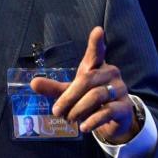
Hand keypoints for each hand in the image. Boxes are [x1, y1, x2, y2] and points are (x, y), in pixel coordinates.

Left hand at [29, 26, 138, 143]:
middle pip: (87, 80)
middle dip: (69, 97)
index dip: (96, 42)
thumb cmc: (91, 101)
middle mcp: (110, 74)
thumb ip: (54, 88)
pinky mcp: (124, 108)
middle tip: (57, 111)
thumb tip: (32, 83)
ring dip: (78, 109)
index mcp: (97, 67)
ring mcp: (119, 90)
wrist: (114, 121)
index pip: (97, 53)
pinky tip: (84, 127)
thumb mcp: (72, 93)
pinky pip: (107, 111)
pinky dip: (93, 120)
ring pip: (96, 96)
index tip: (98, 30)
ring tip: (69, 120)